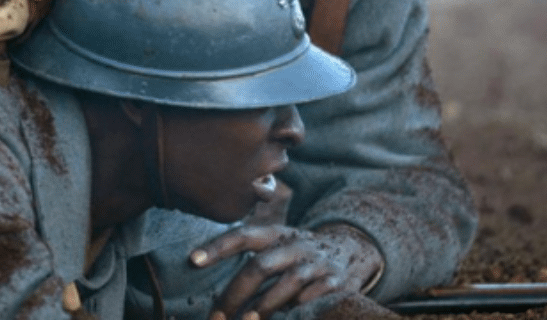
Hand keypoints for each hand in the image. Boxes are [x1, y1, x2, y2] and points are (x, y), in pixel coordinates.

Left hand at [191, 223, 383, 319]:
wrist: (353, 249)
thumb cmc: (301, 254)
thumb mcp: (280, 248)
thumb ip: (254, 265)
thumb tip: (219, 298)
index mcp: (277, 234)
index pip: (244, 235)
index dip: (219, 246)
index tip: (193, 260)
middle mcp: (296, 245)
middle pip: (260, 266)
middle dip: (235, 294)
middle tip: (216, 317)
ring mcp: (316, 263)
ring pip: (287, 283)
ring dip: (264, 305)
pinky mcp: (335, 282)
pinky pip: (313, 297)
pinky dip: (298, 308)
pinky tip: (287, 318)